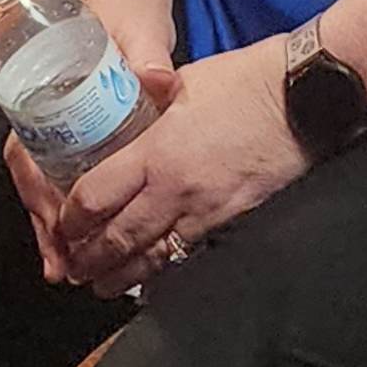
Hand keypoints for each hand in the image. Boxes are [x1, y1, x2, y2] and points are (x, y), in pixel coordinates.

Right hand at [0, 0, 176, 269]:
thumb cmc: (121, 18)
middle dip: (49, 229)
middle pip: (36, 185)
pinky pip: (71, 188)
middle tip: (64, 269)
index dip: (39, 196)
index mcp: (44, 96)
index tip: (58, 226)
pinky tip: (91, 247)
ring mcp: (63, 135)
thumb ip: (145, 54)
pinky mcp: (83, 144)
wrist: (125, 5)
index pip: (27, 155)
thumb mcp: (133, 32)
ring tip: (74, 272)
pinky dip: (79, 220)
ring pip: (50, 193)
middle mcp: (46, 121)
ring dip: (60, 233)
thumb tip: (158, 78)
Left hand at [52, 42, 306, 298]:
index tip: (63, 225)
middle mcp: (175, 188)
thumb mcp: (183, 83)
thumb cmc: (245, 80)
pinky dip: (167, 271)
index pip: (97, 196)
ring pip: (154, 257)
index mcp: (156, 151)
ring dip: (123, 275)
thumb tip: (128, 109)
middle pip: (119, 238)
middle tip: (74, 269)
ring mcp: (206, 210)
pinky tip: (155, 279)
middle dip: (91, 259)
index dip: (72, 218)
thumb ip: (150, 105)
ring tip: (104, 286)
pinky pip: (190, 254)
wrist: (304, 97)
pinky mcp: (234, 220)